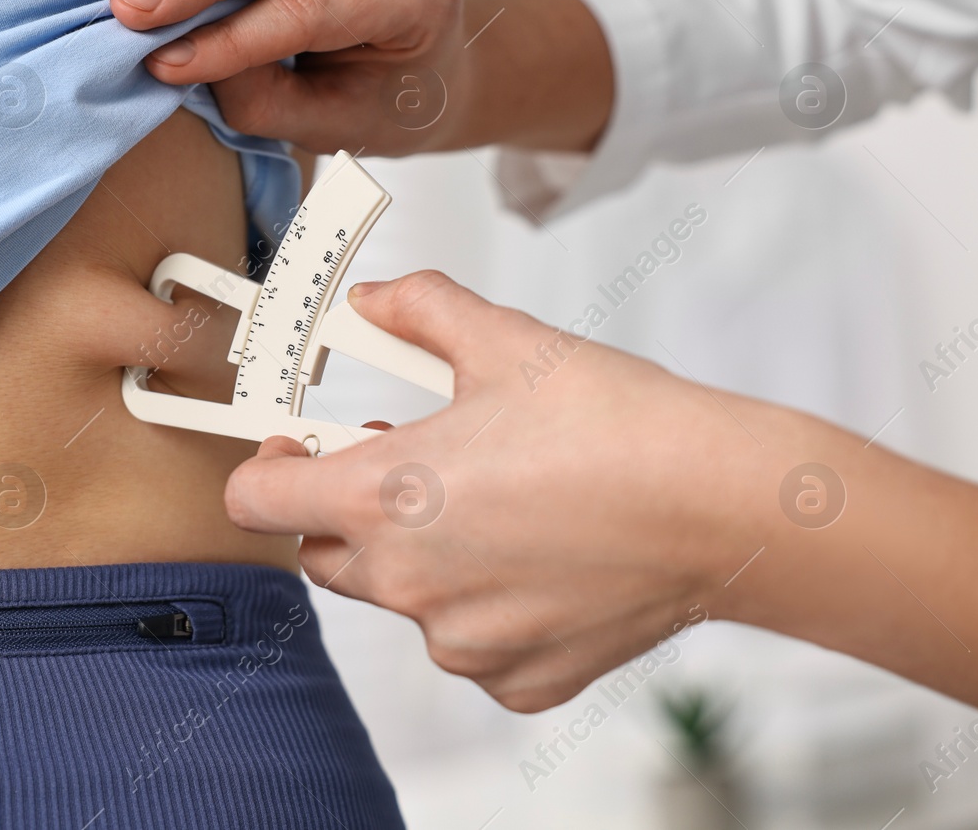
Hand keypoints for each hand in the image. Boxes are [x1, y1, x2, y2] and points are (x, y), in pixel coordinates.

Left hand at [223, 271, 774, 710]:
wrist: (720, 505)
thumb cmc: (615, 423)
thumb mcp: (501, 340)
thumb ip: (417, 309)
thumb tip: (374, 299)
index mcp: (382, 498)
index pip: (256, 500)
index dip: (269, 466)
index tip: (300, 447)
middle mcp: (408, 583)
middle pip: (324, 554)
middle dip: (349, 510)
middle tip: (408, 464)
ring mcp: (462, 642)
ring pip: (403, 600)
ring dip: (423, 560)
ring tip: (492, 506)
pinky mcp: (518, 678)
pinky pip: (471, 645)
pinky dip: (487, 609)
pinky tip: (538, 561)